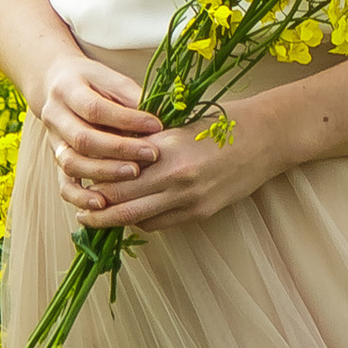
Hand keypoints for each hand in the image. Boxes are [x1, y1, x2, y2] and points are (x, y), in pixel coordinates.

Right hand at [37, 56, 163, 220]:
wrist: (57, 84)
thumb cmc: (93, 82)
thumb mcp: (110, 78)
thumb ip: (130, 96)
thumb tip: (156, 119)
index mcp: (67, 90)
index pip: (96, 108)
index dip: (127, 119)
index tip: (156, 125)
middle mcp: (55, 116)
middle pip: (83, 138)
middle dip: (120, 149)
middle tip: (151, 154)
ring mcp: (53, 141)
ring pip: (72, 163)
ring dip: (104, 172)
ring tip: (134, 174)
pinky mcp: (57, 161)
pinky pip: (64, 185)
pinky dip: (81, 197)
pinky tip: (102, 203)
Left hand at [93, 101, 282, 235]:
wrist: (267, 137)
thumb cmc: (222, 123)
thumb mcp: (179, 126)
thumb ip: (148, 144)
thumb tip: (113, 157)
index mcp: (166, 151)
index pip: (116, 174)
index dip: (94, 182)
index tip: (80, 180)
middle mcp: (175, 179)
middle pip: (121, 203)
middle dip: (97, 210)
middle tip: (81, 212)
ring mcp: (190, 200)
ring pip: (139, 220)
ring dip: (117, 221)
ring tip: (100, 218)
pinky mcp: (202, 213)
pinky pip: (162, 224)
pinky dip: (144, 221)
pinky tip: (135, 215)